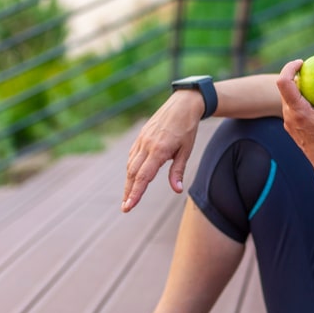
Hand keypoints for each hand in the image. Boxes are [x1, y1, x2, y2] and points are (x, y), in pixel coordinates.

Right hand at [122, 91, 203, 211]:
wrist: (182, 104)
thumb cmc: (187, 128)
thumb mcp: (186, 150)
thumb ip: (178, 170)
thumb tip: (177, 190)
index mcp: (159, 150)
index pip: (143, 177)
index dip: (135, 193)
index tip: (129, 206)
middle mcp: (147, 146)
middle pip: (133, 173)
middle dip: (129, 192)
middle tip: (126, 208)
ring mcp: (142, 140)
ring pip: (131, 165)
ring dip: (129, 182)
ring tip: (128, 196)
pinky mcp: (141, 137)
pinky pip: (133, 156)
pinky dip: (131, 168)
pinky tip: (132, 177)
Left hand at [277, 60, 313, 173]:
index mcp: (297, 112)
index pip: (284, 82)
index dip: (289, 67)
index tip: (302, 62)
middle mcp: (289, 116)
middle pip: (284, 89)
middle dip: (295, 76)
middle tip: (310, 70)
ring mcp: (289, 123)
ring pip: (288, 99)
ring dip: (299, 89)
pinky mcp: (292, 128)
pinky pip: (293, 108)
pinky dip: (302, 100)